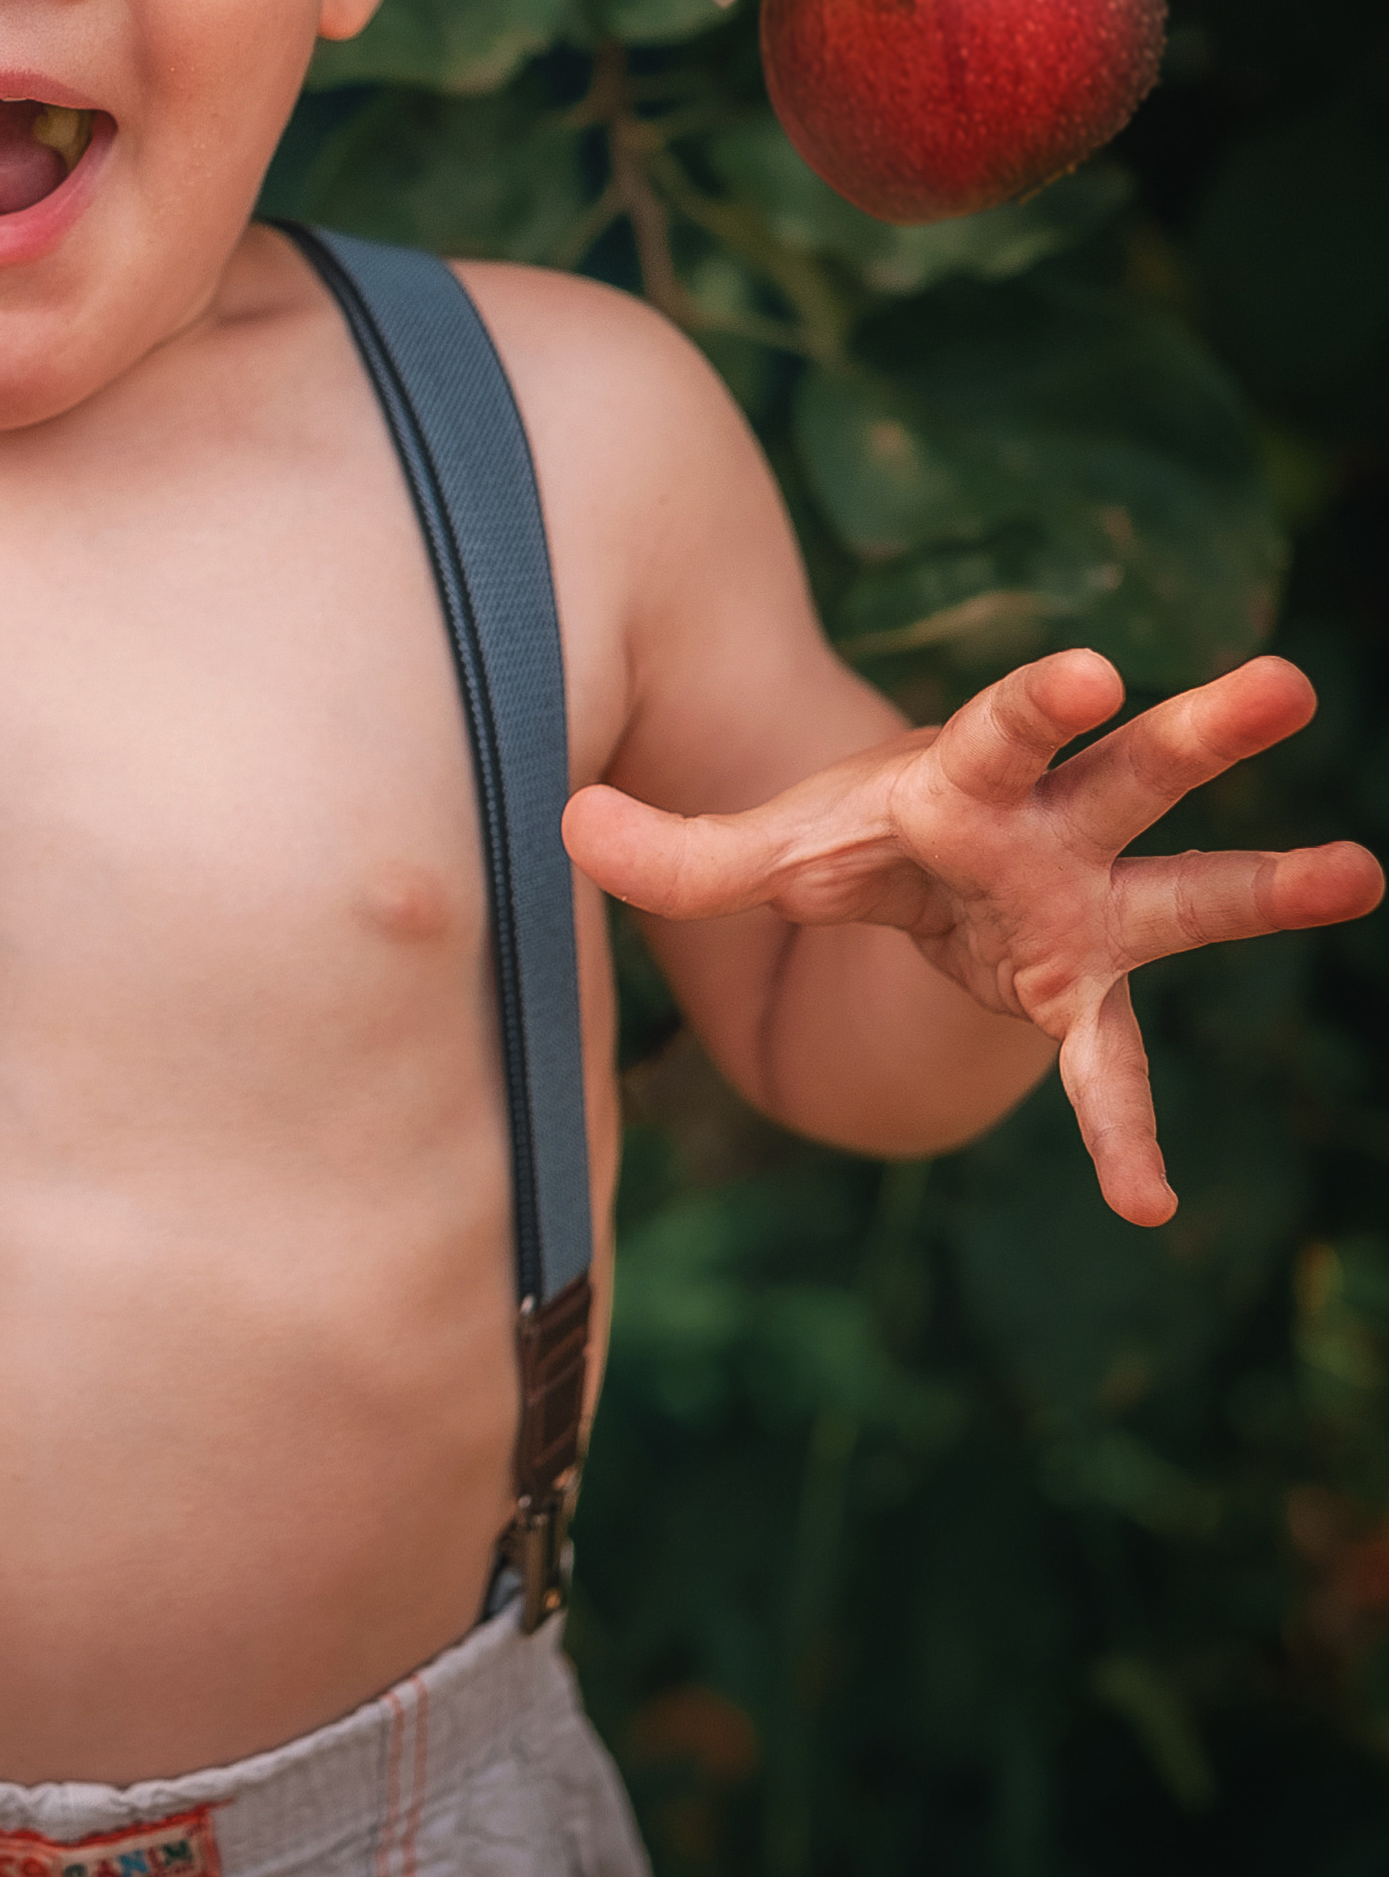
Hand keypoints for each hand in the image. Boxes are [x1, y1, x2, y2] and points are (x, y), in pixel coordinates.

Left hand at [564, 651, 1382, 1227]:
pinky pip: (1111, 1068)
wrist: (898, 879)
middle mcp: (1047, 830)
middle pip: (1130, 773)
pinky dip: (1119, 1131)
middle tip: (1287, 681)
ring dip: (1268, 884)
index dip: (1046, 702)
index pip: (1004, 727)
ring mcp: (1083, 907)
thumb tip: (567, 825)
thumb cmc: (846, 840)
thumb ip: (676, 850)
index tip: (1099, 670)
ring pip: (1184, 885)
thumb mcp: (764, 845)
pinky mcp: (1082, 992)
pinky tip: (1144, 1206)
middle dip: (1200, 731)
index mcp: (961, 779)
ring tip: (1364, 870)